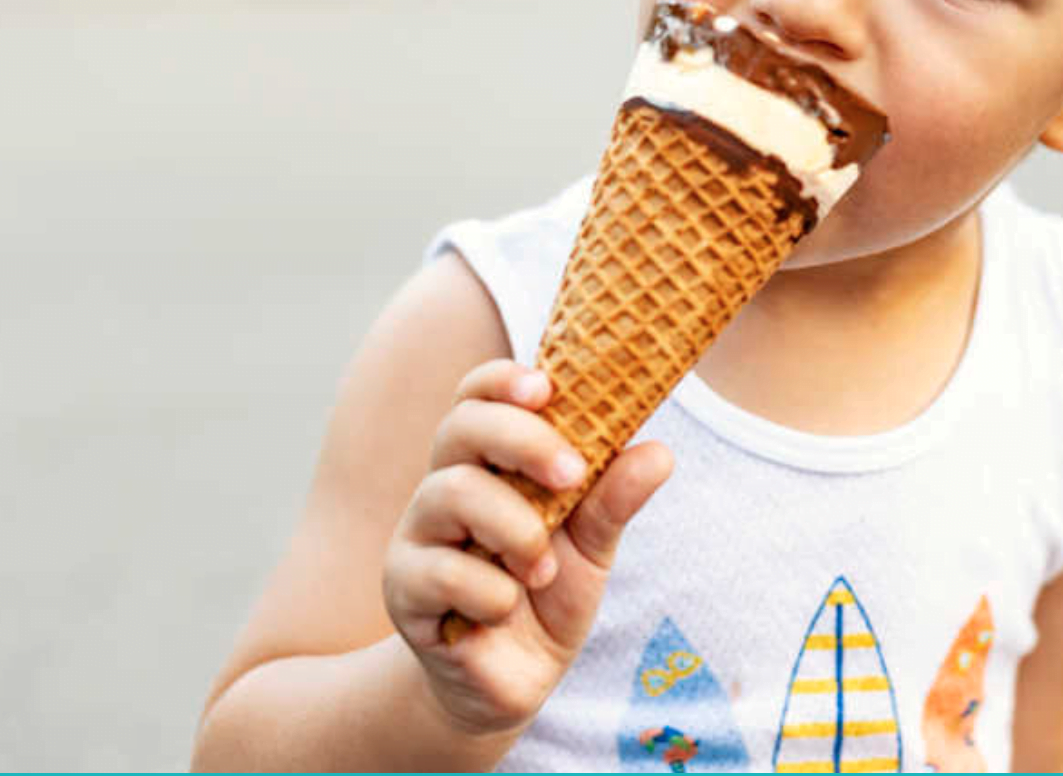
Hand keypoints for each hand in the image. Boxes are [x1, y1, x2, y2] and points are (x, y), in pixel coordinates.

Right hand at [382, 358, 674, 737]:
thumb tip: (658, 451)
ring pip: (451, 492)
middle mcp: (445, 487)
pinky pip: (442, 571)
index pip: (477, 396)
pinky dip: (491, 591)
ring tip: (543, 568)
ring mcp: (419, 535)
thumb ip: (613, 500)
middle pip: (461, 427)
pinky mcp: (404, 589)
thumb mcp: (592, 547)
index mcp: (489, 463)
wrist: (509, 681)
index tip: (546, 388)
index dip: (504, 381)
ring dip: (515, 527)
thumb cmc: (546, 597)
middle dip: (523, 440)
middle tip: (572, 474)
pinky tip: (506, 609)